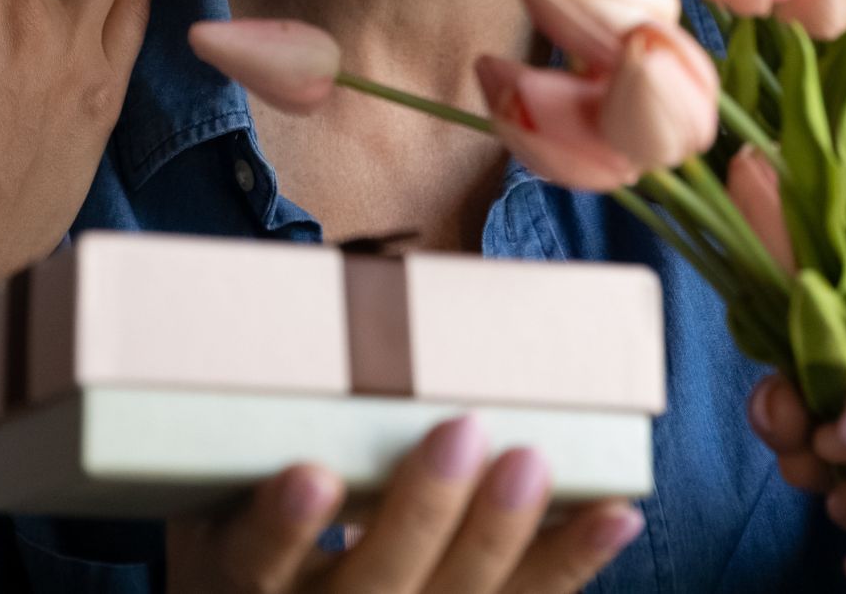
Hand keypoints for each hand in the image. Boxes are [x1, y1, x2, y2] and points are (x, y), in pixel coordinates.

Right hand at [166, 417, 644, 593]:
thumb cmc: (258, 495)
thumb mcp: (231, 466)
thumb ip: (275, 399)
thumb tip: (332, 282)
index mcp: (246, 569)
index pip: (254, 559)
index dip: (281, 528)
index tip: (310, 476)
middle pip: (369, 587)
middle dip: (420, 514)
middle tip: (459, 429)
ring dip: (497, 535)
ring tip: (532, 460)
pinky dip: (570, 559)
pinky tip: (615, 514)